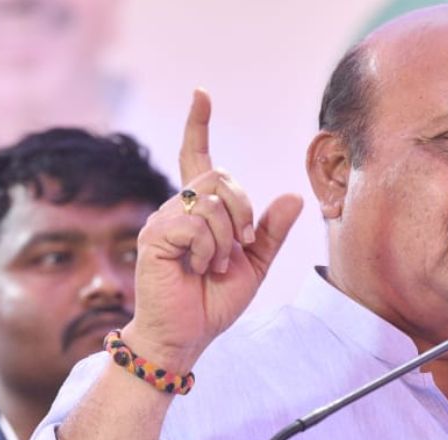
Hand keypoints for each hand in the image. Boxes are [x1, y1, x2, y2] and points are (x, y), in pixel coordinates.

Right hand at [123, 90, 302, 371]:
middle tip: (240, 246)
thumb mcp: (254, 265)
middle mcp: (176, 209)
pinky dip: (208, 250)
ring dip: (226, 239)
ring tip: (212, 267)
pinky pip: (196, 224)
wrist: (185, 338)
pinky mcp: (155, 237)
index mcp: (199, 212)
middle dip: (243, 212)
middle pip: (221, 178)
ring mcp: (161, 221)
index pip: (198, 158)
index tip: (202, 94)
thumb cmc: (212, 302)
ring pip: (211, 202)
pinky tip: (198, 269)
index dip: (199, 125)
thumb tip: (292, 196)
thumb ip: (271, 232)